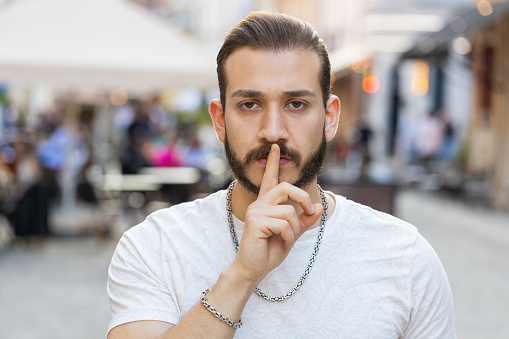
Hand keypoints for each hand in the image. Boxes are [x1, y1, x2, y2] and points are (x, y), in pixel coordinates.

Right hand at [231, 144, 322, 285]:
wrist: (253, 268)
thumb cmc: (269, 251)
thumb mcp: (291, 234)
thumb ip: (304, 221)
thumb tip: (319, 207)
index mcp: (266, 204)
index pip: (270, 179)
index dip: (273, 163)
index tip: (275, 147)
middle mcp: (259, 204)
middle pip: (286, 188)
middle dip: (302, 199)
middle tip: (309, 212)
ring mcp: (256, 212)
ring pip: (289, 211)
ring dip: (295, 229)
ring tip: (287, 240)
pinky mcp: (256, 222)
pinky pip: (284, 224)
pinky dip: (289, 237)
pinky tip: (282, 244)